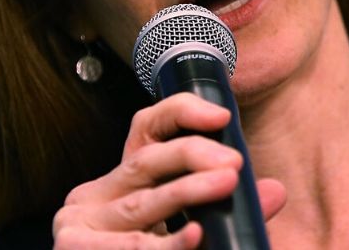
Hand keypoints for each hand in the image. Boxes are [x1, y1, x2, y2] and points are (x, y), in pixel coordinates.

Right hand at [52, 93, 286, 248]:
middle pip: (148, 160)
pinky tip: (193, 238)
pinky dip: (166, 245)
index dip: (182, 112)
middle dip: (193, 155)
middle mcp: (99, 194)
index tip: (222, 115)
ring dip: (187, 192)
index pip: (148, 128)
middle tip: (234, 164)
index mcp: (127, 180)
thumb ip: (228, 211)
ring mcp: (82, 223)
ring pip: (143, 204)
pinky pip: (129, 245)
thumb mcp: (189, 230)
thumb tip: (274, 192)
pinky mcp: (74, 248)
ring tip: (225, 184)